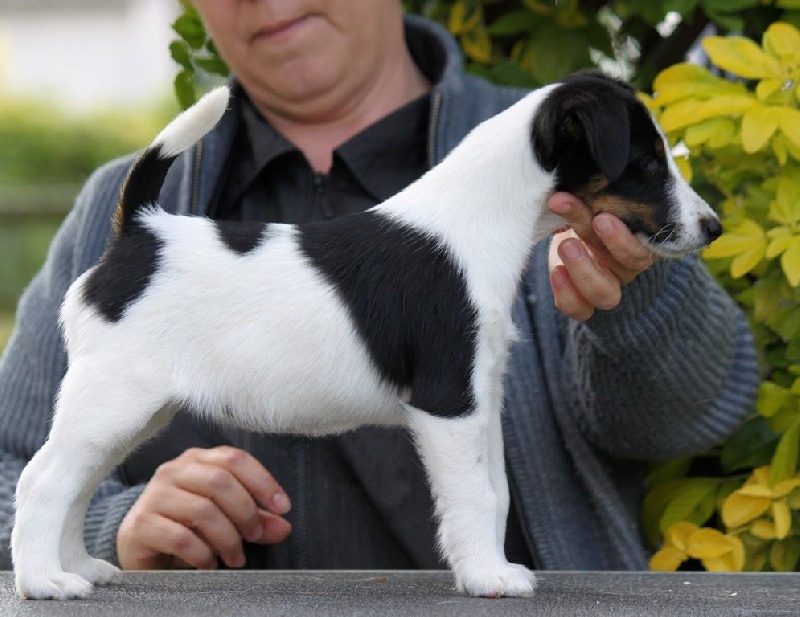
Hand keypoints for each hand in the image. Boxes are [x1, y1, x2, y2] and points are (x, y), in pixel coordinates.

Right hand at [117, 446, 291, 569]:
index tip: (283, 508)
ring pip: (202, 511)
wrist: (141, 546)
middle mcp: (174, 470)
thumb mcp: (226, 518)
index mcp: (198, 459)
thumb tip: (284, 526)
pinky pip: (180, 538)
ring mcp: (154, 496)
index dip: (263, 481)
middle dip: (246, 512)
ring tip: (237, 558)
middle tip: (256, 537)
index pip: (235, 459)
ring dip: (228, 539)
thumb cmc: (188, 525)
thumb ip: (256, 518)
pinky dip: (203, 554)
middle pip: (220, 482)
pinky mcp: (141, 524)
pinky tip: (210, 564)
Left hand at [547, 193, 656, 320]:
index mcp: (642, 240)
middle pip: (629, 265)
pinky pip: (580, 309)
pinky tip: (556, 271)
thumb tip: (581, 173)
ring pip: (606, 294)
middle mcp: (628, 268)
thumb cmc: (588, 211)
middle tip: (578, 232)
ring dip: (583, 271)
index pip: (645, 244)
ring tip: (564, 247)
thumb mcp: (591, 202)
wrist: (569, 234)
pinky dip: (567, 294)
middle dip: (605, 246)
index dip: (624, 237)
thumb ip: (592, 195)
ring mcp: (608, 288)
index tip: (601, 216)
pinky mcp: (584, 303)